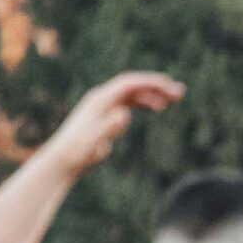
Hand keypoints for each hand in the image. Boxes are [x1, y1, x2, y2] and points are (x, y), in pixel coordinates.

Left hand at [39, 72, 181, 177]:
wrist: (62, 159)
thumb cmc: (78, 153)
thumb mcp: (94, 142)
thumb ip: (109, 127)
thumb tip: (125, 114)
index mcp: (101, 100)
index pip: (130, 83)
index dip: (151, 83)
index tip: (171, 87)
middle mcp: (102, 97)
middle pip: (133, 85)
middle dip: (157, 86)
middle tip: (180, 93)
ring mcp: (103, 105)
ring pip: (132, 93)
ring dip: (153, 94)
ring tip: (173, 100)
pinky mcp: (104, 114)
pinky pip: (128, 101)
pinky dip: (144, 102)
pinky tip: (156, 108)